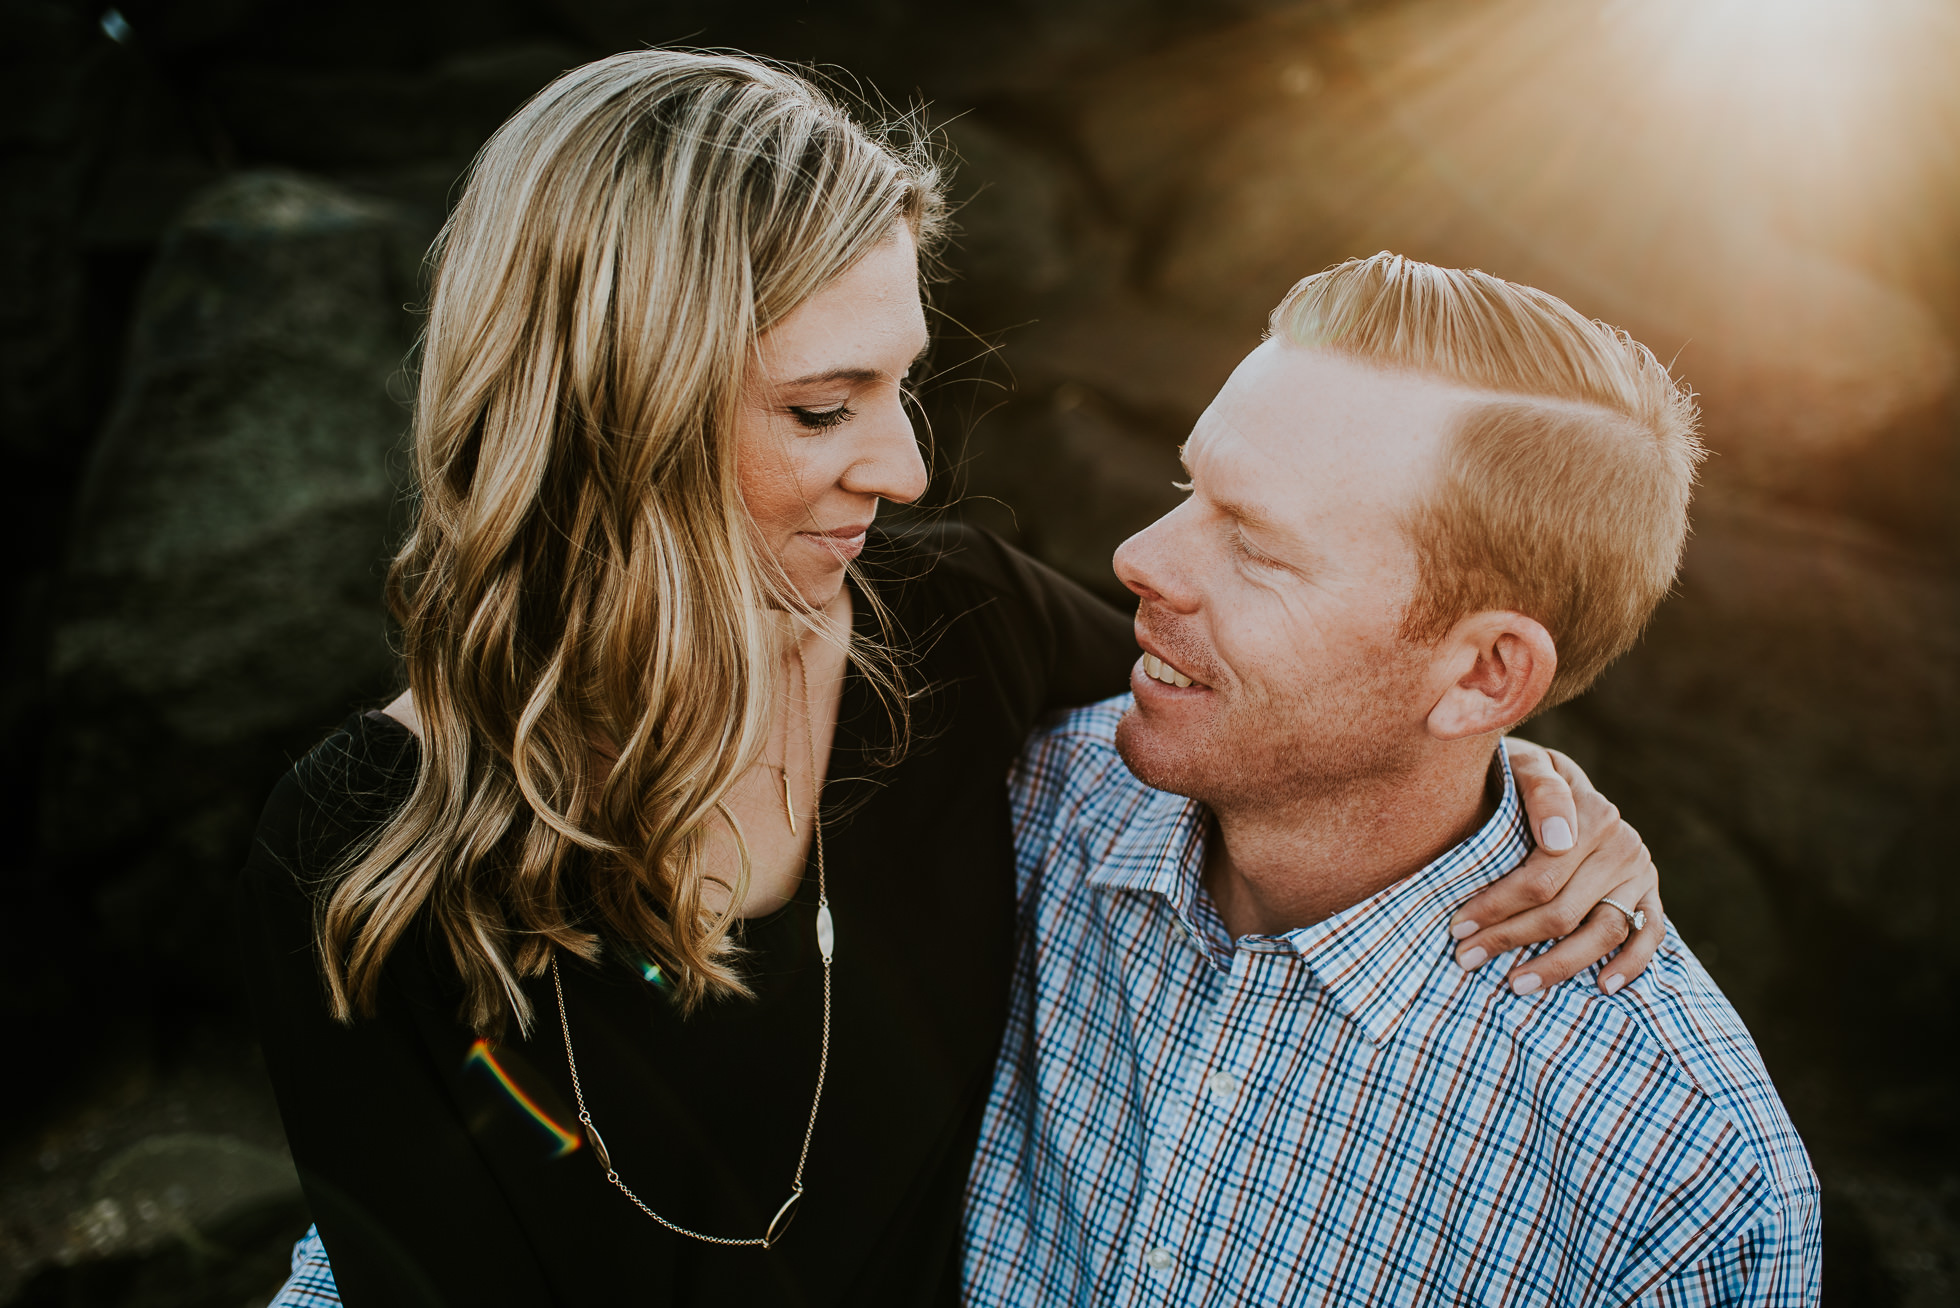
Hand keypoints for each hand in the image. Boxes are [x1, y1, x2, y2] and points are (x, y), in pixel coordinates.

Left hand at [1449, 739, 1662, 996]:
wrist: (1549, 773)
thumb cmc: (1521, 775)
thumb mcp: (1523, 764)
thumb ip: (1540, 789)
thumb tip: (1558, 840)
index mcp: (1592, 813)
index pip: (1540, 878)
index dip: (1496, 906)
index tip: (1458, 927)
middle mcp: (1622, 844)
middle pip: (1564, 910)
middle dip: (1511, 938)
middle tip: (1466, 957)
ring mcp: (1639, 871)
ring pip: (1604, 931)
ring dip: (1559, 964)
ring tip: (1516, 985)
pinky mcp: (1650, 892)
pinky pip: (1651, 935)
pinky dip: (1631, 964)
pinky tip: (1601, 987)